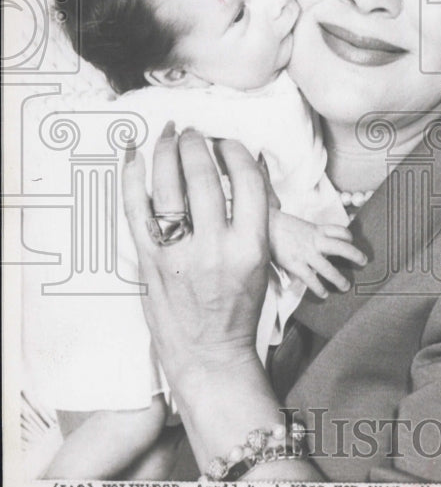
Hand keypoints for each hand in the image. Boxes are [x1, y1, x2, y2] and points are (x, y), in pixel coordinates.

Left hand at [122, 123, 270, 390]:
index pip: (247, 181)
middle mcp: (215, 248)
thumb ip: (257, 217)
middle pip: (203, 177)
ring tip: (168, 135)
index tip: (228, 143)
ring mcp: (178, 255)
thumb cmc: (239, 306)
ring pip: (167, 188)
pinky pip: (136, 211)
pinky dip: (131, 179)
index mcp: (251, 246)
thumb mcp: (262, 261)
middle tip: (194, 133)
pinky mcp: (149, 263)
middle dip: (196, 145)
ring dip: (166, 152)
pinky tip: (133, 157)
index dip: (235, 152)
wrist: (209, 353)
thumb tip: (249, 167)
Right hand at [269, 212, 366, 297]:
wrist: (264, 224)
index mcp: (316, 229)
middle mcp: (315, 240)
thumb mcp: (299, 225)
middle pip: (341, 247)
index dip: (348, 235)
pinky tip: (324, 294)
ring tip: (345, 286)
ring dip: (338, 279)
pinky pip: (311, 278)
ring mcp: (306, 253)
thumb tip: (313, 241)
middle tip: (364, 262)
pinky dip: (319, 288)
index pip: (339, 230)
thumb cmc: (279, 225)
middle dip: (355, 255)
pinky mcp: (296, 263)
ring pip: (328, 268)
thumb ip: (309, 234)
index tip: (352, 240)